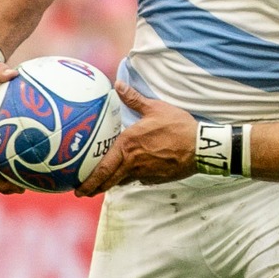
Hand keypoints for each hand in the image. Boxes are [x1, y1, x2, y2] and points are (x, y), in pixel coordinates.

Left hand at [75, 81, 197, 196]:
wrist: (201, 147)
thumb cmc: (178, 126)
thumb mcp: (155, 108)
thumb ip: (133, 99)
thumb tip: (118, 84)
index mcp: (128, 145)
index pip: (103, 168)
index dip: (89, 180)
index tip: (78, 187)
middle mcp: (132, 162)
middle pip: (108, 180)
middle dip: (93, 188)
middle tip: (81, 193)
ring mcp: (145, 173)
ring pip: (122, 181)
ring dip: (111, 183)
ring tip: (101, 185)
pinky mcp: (156, 178)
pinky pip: (139, 179)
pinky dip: (131, 178)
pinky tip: (131, 174)